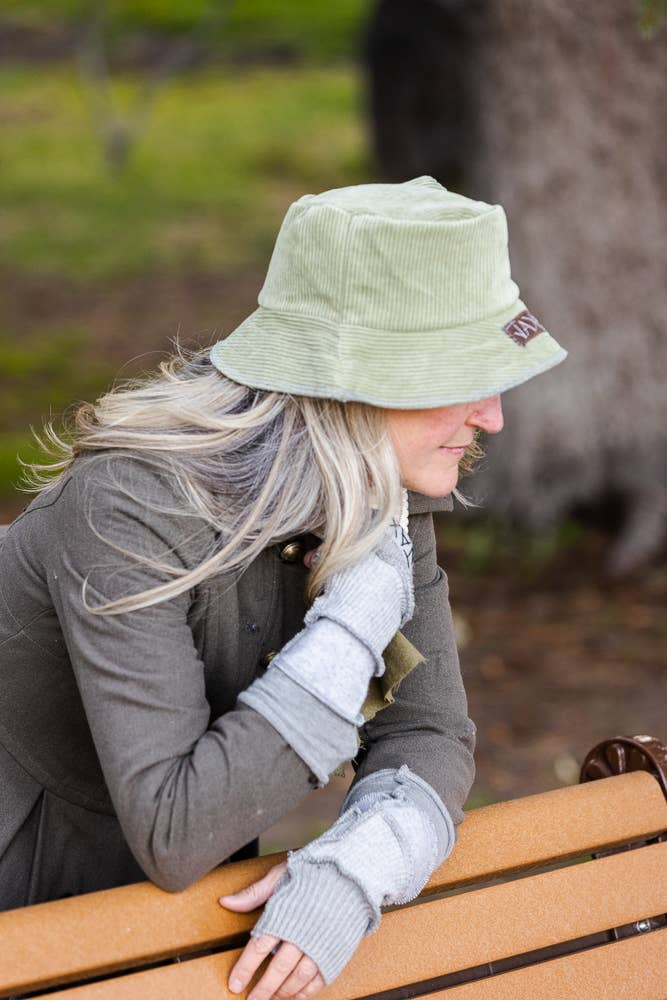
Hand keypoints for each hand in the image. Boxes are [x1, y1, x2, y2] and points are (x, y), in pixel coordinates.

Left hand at [220, 862, 325, 999]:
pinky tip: (296, 995)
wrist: (353, 874)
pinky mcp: (335, 952)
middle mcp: (301, 934)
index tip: (235, 985)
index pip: (258, 948)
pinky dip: (305, 992)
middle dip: (262, 989)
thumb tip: (226, 902)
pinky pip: (319, 980)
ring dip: (283, 992)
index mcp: (284, 915)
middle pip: (277, 970)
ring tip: (272, 999)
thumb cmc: (315, 871)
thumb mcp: (281, 875)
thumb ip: (253, 893)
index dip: (245, 969)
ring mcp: (320, 946)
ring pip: (297, 979)